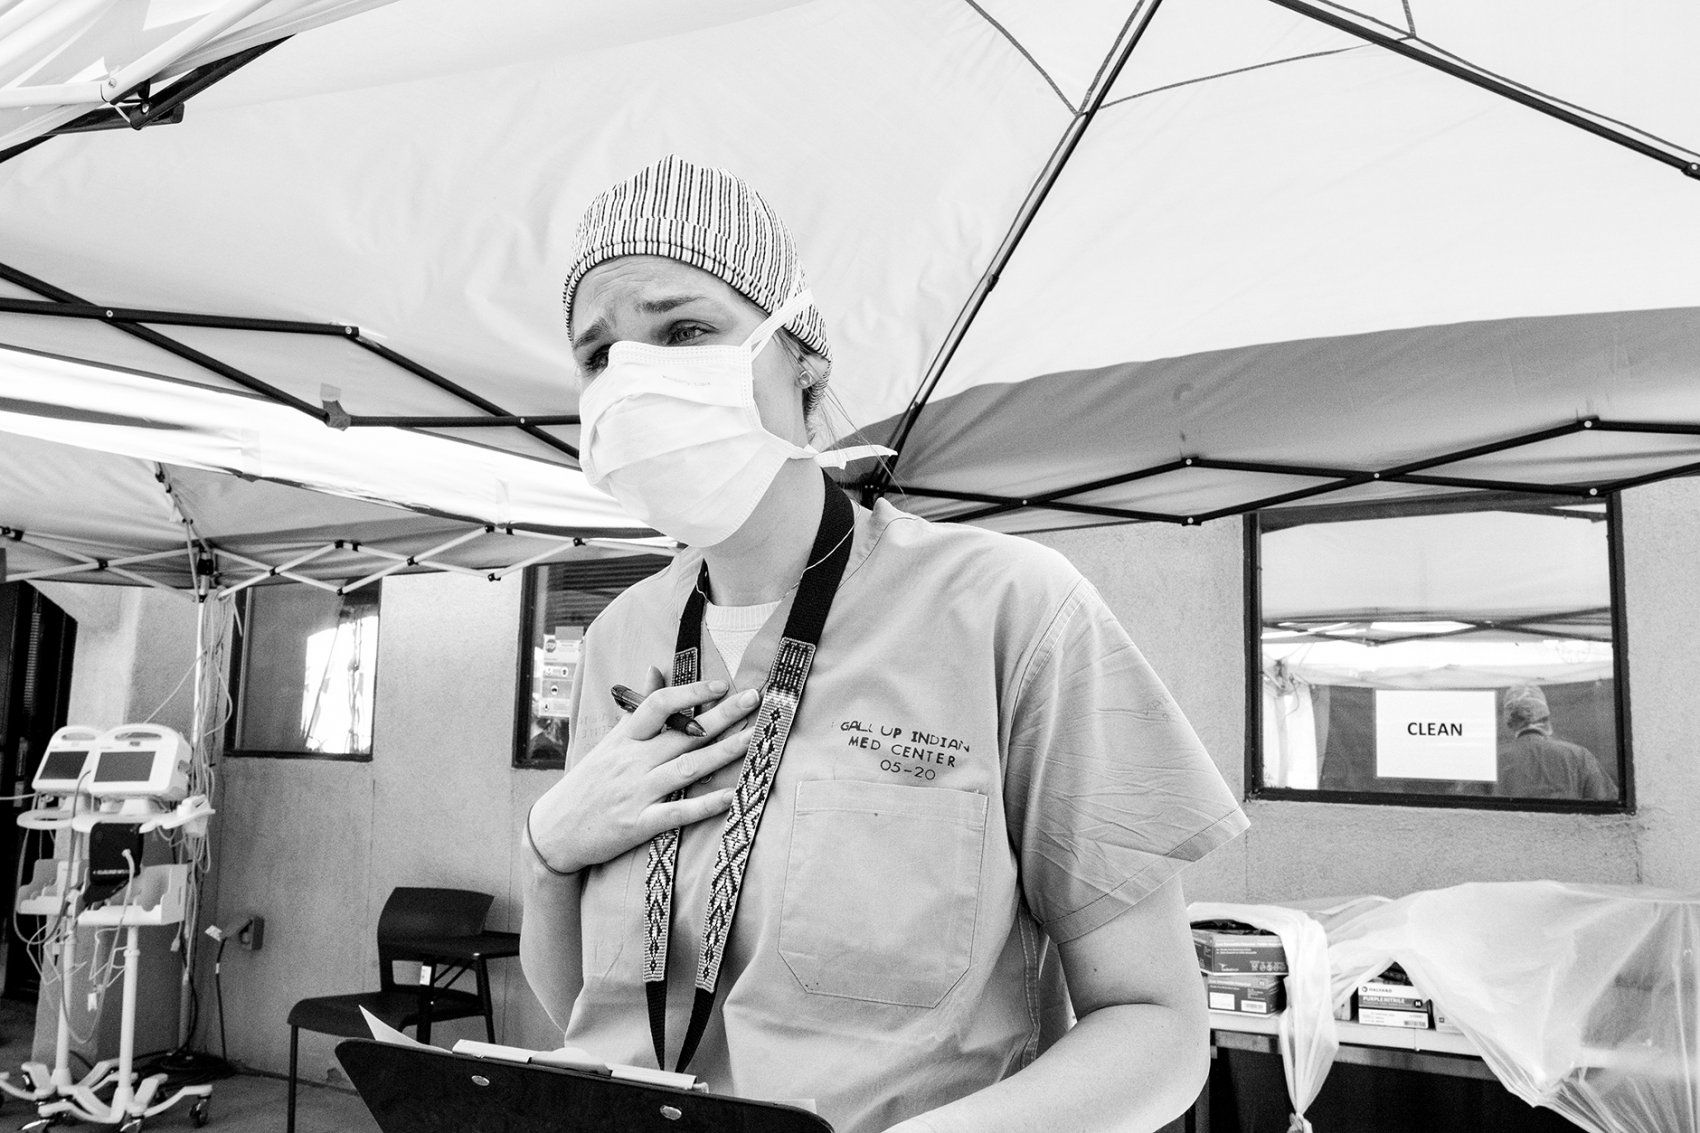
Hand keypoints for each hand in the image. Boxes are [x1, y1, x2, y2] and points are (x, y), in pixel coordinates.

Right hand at [528, 667, 758, 874]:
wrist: (553, 832)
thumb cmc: (587, 783)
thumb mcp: (609, 741)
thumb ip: (637, 707)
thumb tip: (656, 670)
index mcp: (624, 739)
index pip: (658, 705)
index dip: (691, 692)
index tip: (721, 684)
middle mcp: (632, 762)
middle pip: (683, 734)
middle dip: (722, 715)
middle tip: (755, 699)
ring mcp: (636, 793)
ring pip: (686, 768)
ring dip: (723, 753)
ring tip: (753, 739)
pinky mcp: (639, 825)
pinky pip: (677, 813)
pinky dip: (705, 805)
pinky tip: (731, 796)